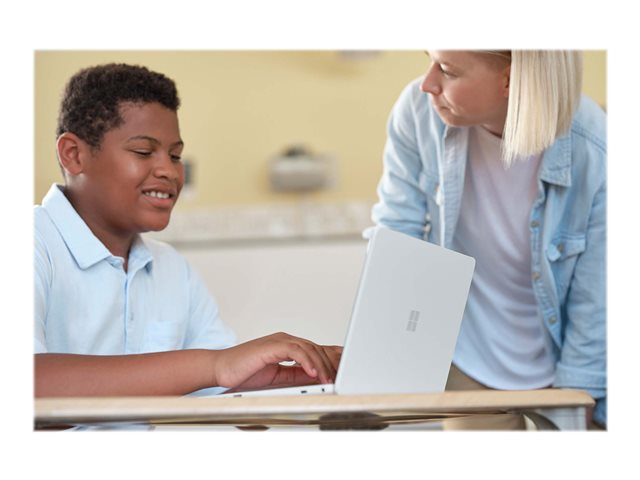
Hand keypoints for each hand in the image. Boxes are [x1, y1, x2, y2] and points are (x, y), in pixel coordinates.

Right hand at [212, 332, 342, 390]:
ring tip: (330, 380)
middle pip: (317, 348)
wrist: (220, 371)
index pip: (316, 349)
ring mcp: (278, 341)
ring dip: (322, 365)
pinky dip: (306, 361)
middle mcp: (285, 340)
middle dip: (332, 363)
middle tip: (344, 377)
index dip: (333, 358)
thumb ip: (296, 375)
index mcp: (288, 347)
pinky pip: (295, 351)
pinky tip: (313, 373)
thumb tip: (317, 378)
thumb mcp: (278, 379)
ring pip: (309, 348)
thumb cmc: (244, 375)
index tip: (347, 368)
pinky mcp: (271, 346)